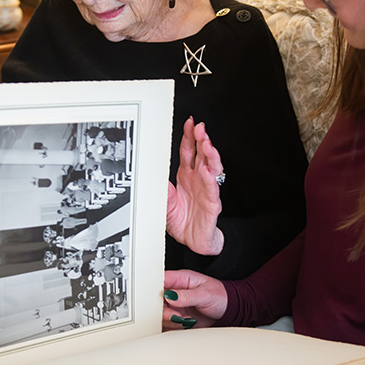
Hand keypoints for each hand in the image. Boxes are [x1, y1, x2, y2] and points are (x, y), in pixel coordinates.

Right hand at [163, 269, 227, 330]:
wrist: (228, 310)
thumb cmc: (220, 296)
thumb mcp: (205, 294)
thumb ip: (187, 296)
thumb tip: (170, 296)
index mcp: (181, 279)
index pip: (161, 280)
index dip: (156, 290)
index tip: (162, 301)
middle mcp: (175, 291)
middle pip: (157, 299)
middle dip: (164, 310)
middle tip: (176, 316)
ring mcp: (175, 304)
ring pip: (161, 313)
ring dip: (171, 320)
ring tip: (185, 320)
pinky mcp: (177, 316)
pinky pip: (167, 322)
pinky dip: (174, 326)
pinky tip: (185, 324)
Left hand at [166, 117, 223, 255]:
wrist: (192, 241)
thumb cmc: (182, 220)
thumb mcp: (164, 202)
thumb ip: (160, 188)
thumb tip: (151, 175)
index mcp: (187, 176)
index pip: (189, 151)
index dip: (189, 137)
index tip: (189, 124)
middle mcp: (199, 179)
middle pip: (202, 155)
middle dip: (202, 140)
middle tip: (200, 128)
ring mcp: (207, 190)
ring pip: (212, 168)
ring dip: (210, 155)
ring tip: (207, 144)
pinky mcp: (212, 204)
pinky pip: (212, 190)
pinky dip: (211, 180)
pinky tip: (208, 171)